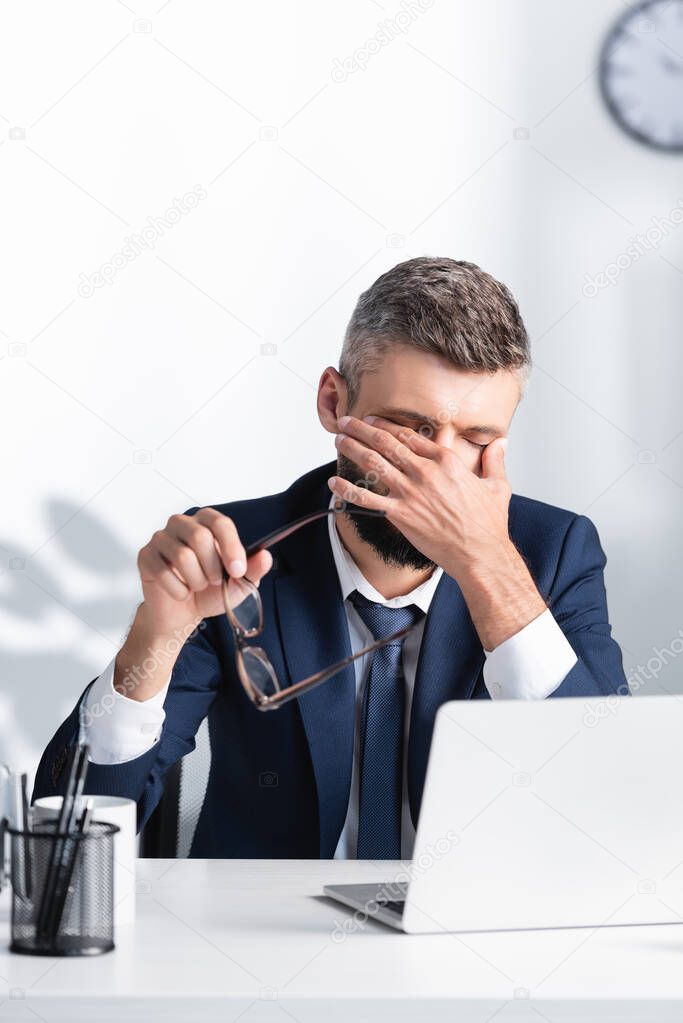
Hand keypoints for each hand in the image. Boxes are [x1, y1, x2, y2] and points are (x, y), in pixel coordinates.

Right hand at [137, 508, 272, 635]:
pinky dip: (178, 590)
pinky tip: (181, 593)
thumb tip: (266, 556)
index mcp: (206, 523)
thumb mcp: (238, 584)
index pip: (220, 523)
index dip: (231, 547)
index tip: (238, 571)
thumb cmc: (210, 592)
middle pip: (199, 536)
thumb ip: (253, 570)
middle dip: (212, 567)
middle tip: (214, 581)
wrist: (183, 613)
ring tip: (197, 586)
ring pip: (182, 555)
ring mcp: (161, 538)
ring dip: (196, 580)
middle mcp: (182, 524)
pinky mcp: (146, 555)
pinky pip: (162, 571)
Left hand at [329, 414, 546, 649]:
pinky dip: (347, 489)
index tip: (374, 420)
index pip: (410, 436)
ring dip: (352, 448)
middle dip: (363, 429)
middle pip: (386, 443)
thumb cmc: (489, 524)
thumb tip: (501, 443)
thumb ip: (494, 461)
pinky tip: (334, 482)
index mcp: (446, 461)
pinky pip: (366, 498)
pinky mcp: (400, 514)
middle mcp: (425, 471)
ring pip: (373, 462)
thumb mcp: (497, 486)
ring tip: (338, 439)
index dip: (388, 425)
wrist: (480, 553)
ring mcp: (410, 492)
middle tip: (347, 421)